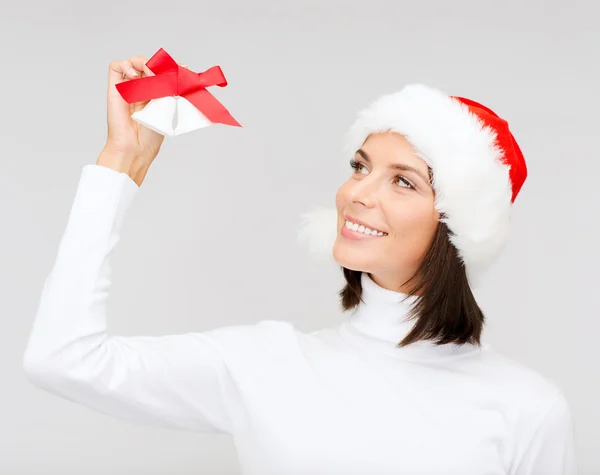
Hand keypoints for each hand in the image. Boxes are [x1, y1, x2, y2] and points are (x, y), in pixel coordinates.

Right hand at [97, 55, 186, 185]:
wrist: (137, 147)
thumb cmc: (151, 133)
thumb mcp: (167, 105)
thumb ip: (168, 86)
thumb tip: (176, 69)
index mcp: (155, 93)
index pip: (162, 71)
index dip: (171, 67)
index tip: (184, 69)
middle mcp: (141, 88)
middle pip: (149, 63)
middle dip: (160, 64)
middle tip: (169, 72)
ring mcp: (128, 87)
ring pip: (135, 62)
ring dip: (145, 63)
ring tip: (152, 75)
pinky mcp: (114, 88)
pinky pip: (116, 66)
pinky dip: (127, 65)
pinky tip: (135, 76)